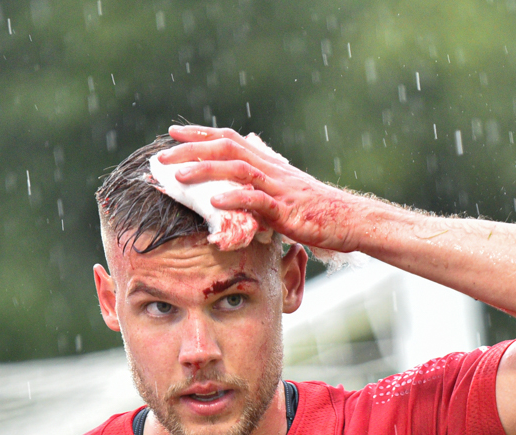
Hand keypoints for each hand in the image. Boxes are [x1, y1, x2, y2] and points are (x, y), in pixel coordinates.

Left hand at [156, 125, 370, 252]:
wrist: (352, 220)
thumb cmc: (319, 211)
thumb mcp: (287, 193)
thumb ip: (262, 188)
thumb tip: (240, 188)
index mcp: (270, 164)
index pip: (230, 139)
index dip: (201, 134)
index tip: (174, 132)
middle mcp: (272, 170)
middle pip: (227, 148)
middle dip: (192, 150)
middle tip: (163, 157)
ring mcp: (279, 188)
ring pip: (237, 170)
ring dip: (205, 171)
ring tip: (178, 179)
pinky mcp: (287, 210)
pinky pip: (258, 201)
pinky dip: (235, 200)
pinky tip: (214, 203)